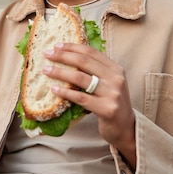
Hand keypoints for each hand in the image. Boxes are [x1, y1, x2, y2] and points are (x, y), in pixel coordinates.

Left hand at [43, 42, 136, 166]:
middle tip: (47, 54)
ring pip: (80, 78)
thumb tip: (69, 57)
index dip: (72, 47)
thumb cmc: (112, 103)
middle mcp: (116, 79)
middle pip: (84, 62)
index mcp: (116, 69)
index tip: (56, 45)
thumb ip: (96, 71)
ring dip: (60, 72)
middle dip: (63, 56)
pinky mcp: (106, 109)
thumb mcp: (109, 83)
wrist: (126, 127)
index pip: (91, 52)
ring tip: (46, 70)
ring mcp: (112, 94)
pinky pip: (81, 98)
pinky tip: (54, 89)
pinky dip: (65, 92)